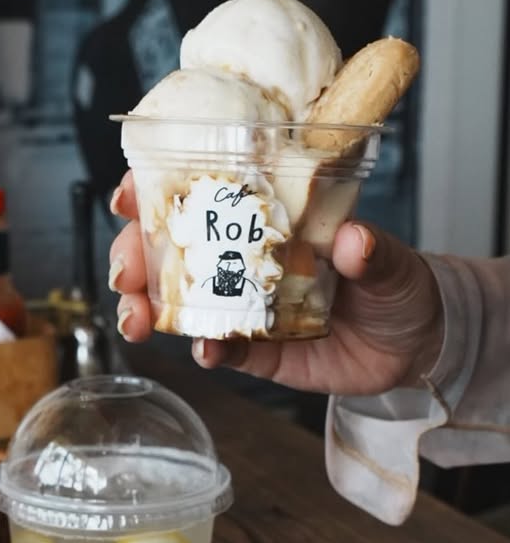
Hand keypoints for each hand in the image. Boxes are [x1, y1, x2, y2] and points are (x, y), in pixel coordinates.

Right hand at [108, 171, 443, 396]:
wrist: (416, 346)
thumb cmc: (398, 283)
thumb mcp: (392, 259)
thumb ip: (373, 251)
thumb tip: (355, 241)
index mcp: (267, 216)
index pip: (200, 192)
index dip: (154, 189)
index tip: (128, 194)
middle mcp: (247, 259)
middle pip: (172, 250)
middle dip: (134, 258)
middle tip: (127, 272)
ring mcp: (248, 306)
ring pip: (181, 303)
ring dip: (150, 309)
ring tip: (137, 320)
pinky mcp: (260, 352)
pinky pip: (223, 350)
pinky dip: (208, 351)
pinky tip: (204, 350)